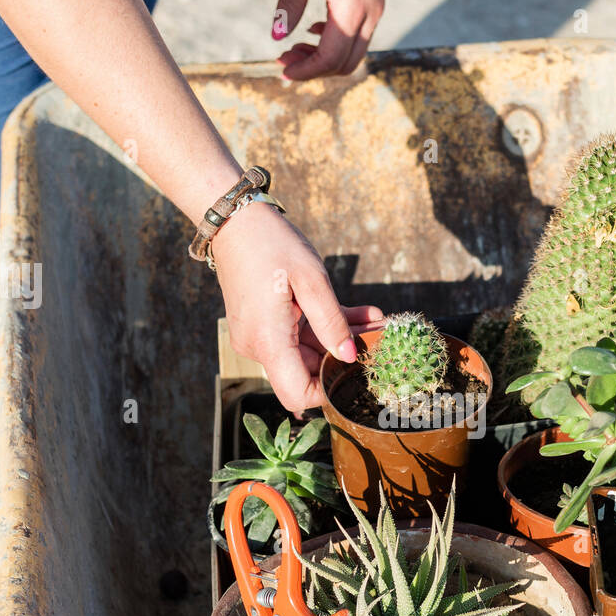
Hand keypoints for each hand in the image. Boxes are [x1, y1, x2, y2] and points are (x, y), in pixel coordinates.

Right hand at [212, 201, 382, 412]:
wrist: (234, 221)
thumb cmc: (271, 244)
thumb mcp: (311, 279)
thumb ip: (332, 322)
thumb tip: (349, 357)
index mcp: (268, 340)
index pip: (298, 393)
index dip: (329, 391)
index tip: (359, 370)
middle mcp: (259, 346)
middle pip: (308, 371)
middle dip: (346, 356)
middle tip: (381, 337)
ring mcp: (260, 337)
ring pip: (309, 351)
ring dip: (342, 338)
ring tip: (376, 322)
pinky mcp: (263, 326)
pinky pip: (299, 335)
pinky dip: (326, 326)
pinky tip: (360, 314)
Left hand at [272, 0, 385, 78]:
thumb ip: (291, 1)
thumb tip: (276, 36)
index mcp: (351, 10)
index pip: (330, 59)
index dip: (306, 71)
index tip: (283, 71)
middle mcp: (369, 15)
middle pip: (344, 64)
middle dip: (314, 69)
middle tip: (284, 59)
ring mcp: (376, 10)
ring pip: (353, 53)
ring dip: (324, 57)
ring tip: (294, 47)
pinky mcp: (375, 3)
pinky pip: (359, 37)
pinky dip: (335, 43)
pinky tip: (314, 31)